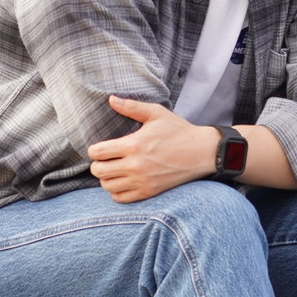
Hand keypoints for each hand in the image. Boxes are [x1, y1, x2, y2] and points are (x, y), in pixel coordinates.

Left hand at [87, 96, 217, 201]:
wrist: (202, 153)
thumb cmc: (179, 131)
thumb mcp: (156, 113)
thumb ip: (131, 107)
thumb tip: (111, 99)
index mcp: (134, 145)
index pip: (98, 153)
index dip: (94, 150)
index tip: (100, 148)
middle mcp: (135, 166)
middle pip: (98, 171)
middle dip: (97, 164)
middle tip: (105, 159)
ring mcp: (142, 181)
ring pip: (107, 186)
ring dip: (106, 178)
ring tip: (114, 170)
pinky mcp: (149, 192)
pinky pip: (120, 198)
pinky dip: (116, 191)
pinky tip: (122, 181)